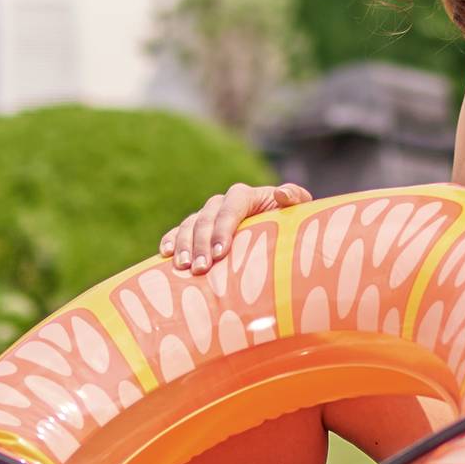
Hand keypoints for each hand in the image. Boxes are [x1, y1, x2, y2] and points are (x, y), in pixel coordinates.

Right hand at [158, 181, 311, 275]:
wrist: (277, 236)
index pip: (231, 206)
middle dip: (201, 244)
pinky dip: (170, 241)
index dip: (223, 228)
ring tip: (184, 267)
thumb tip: (282, 194)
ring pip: (189, 225)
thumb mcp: (299, 210)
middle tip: (201, 269)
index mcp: (245, 196)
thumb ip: (295, 198)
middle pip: (206, 218)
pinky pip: (177, 232)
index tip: (220, 252)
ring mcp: (207, 217)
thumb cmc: (290, 224)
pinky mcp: (196, 231)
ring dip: (184, 245)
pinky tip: (165, 254)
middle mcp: (222, 204)